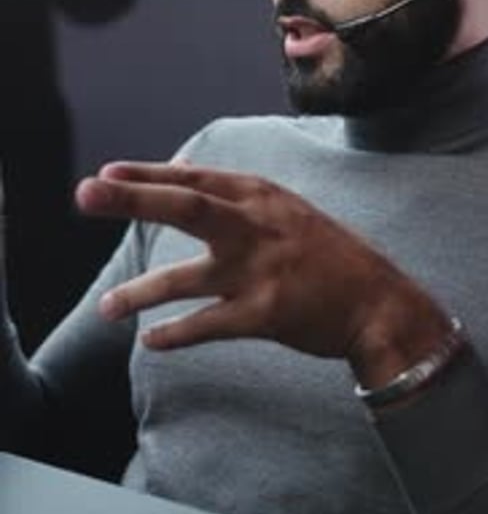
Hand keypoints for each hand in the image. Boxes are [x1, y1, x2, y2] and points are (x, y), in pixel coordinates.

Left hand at [76, 161, 450, 385]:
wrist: (377, 300)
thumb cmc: (326, 252)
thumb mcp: (284, 207)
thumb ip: (235, 194)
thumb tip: (181, 172)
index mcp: (260, 196)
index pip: (192, 179)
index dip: (146, 174)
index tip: (105, 172)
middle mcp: (255, 226)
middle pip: (183, 207)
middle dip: (131, 199)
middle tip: (84, 193)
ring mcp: (258, 270)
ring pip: (183, 279)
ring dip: (138, 293)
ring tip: (107, 307)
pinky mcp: (264, 313)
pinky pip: (206, 325)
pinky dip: (175, 334)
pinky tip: (151, 341)